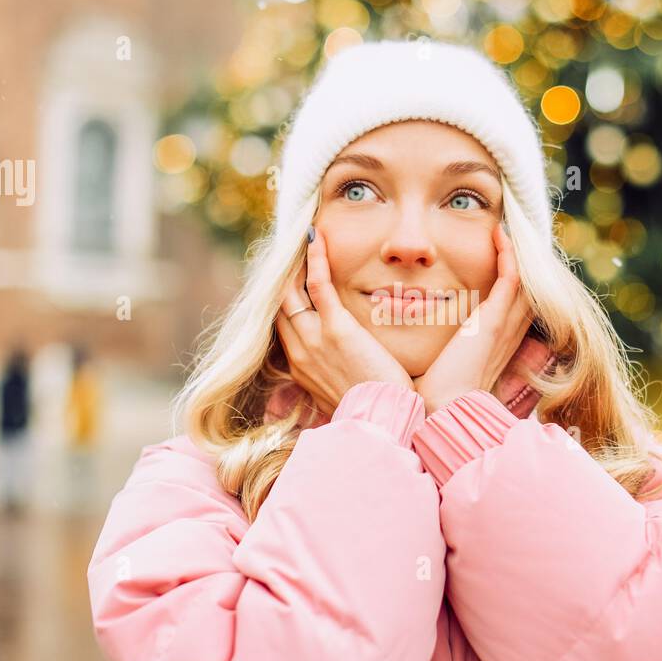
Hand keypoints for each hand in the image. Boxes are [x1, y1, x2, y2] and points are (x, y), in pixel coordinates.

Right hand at [276, 226, 414, 416]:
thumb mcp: (342, 399)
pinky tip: (316, 237)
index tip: (289, 278)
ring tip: (302, 236)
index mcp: (300, 369)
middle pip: (279, 303)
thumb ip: (335, 381)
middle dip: (283, 275)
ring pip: (291, 291)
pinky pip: (318, 287)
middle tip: (291, 248)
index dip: (284, 299)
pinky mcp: (336, 330)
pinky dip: (315, 260)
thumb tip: (342, 375)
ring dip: (295, 262)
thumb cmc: (371, 412)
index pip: (283, 325)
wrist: (382, 423)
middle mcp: (299, 352)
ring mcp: (313, 340)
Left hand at [413, 223, 534, 415]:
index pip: (513, 307)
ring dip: (517, 253)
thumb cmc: (433, 398)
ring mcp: (502, 327)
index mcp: (494, 346)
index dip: (512, 281)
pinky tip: (499, 234)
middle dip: (522, 263)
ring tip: (504, 229)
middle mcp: (505, 335)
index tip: (498, 258)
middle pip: (526, 291)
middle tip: (508, 237)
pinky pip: (510, 279)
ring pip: (524, 281)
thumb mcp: (438, 369)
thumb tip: (410, 344)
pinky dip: (508, 255)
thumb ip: (433, 353)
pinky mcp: (493, 323)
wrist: (439, 412)